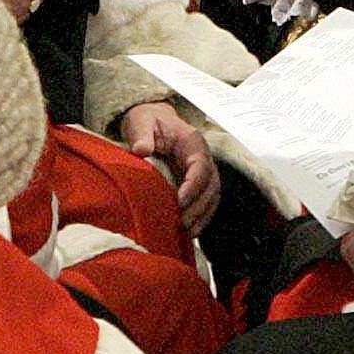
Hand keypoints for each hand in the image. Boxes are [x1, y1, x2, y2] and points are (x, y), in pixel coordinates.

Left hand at [122, 102, 220, 236]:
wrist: (152, 120)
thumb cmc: (147, 120)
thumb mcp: (141, 121)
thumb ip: (142, 135)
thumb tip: (141, 150)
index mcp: (192, 142)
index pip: (201, 166)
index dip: (193, 186)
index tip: (179, 202)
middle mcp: (203, 157)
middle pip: (212, 186)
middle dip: (199, 207)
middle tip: (182, 224)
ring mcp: (202, 171)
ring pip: (212, 197)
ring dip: (202, 217)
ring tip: (186, 234)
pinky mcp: (196, 183)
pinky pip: (206, 203)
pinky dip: (200, 218)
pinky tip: (188, 233)